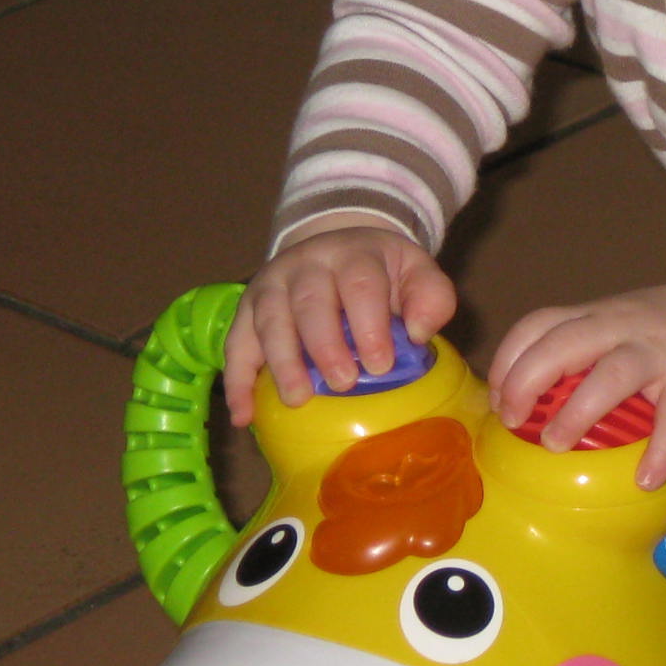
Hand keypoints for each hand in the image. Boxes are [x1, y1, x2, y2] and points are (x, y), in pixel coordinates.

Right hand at [227, 219, 456, 426]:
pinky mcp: (248, 309)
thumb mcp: (415, 271)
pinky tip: (244, 415)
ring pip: (270, 320)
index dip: (369, 324)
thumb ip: (430, 296)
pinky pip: (235, 343)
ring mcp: (272, 284)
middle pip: (310, 301)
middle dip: (324, 344)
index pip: (360, 284)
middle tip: (341, 383)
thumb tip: (417, 334)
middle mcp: (306, 263)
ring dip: (282, 362)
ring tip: (296, 400)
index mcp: (353, 254)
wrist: (337, 249)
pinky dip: (237, 381)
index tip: (380, 365)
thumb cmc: (382, 273)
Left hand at [488, 261, 665, 489]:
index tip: (498, 400)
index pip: (538, 325)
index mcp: (594, 317)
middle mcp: (620, 328)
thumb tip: (523, 408)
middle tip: (513, 421)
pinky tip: (645, 479)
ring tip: (556, 446)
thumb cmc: (665, 336)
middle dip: (527, 381)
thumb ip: (577, 355)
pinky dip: (659, 449)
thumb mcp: (615, 329)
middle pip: (563, 343)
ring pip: (613, 374)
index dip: (508, 361)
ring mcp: (659, 354)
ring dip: (577, 410)